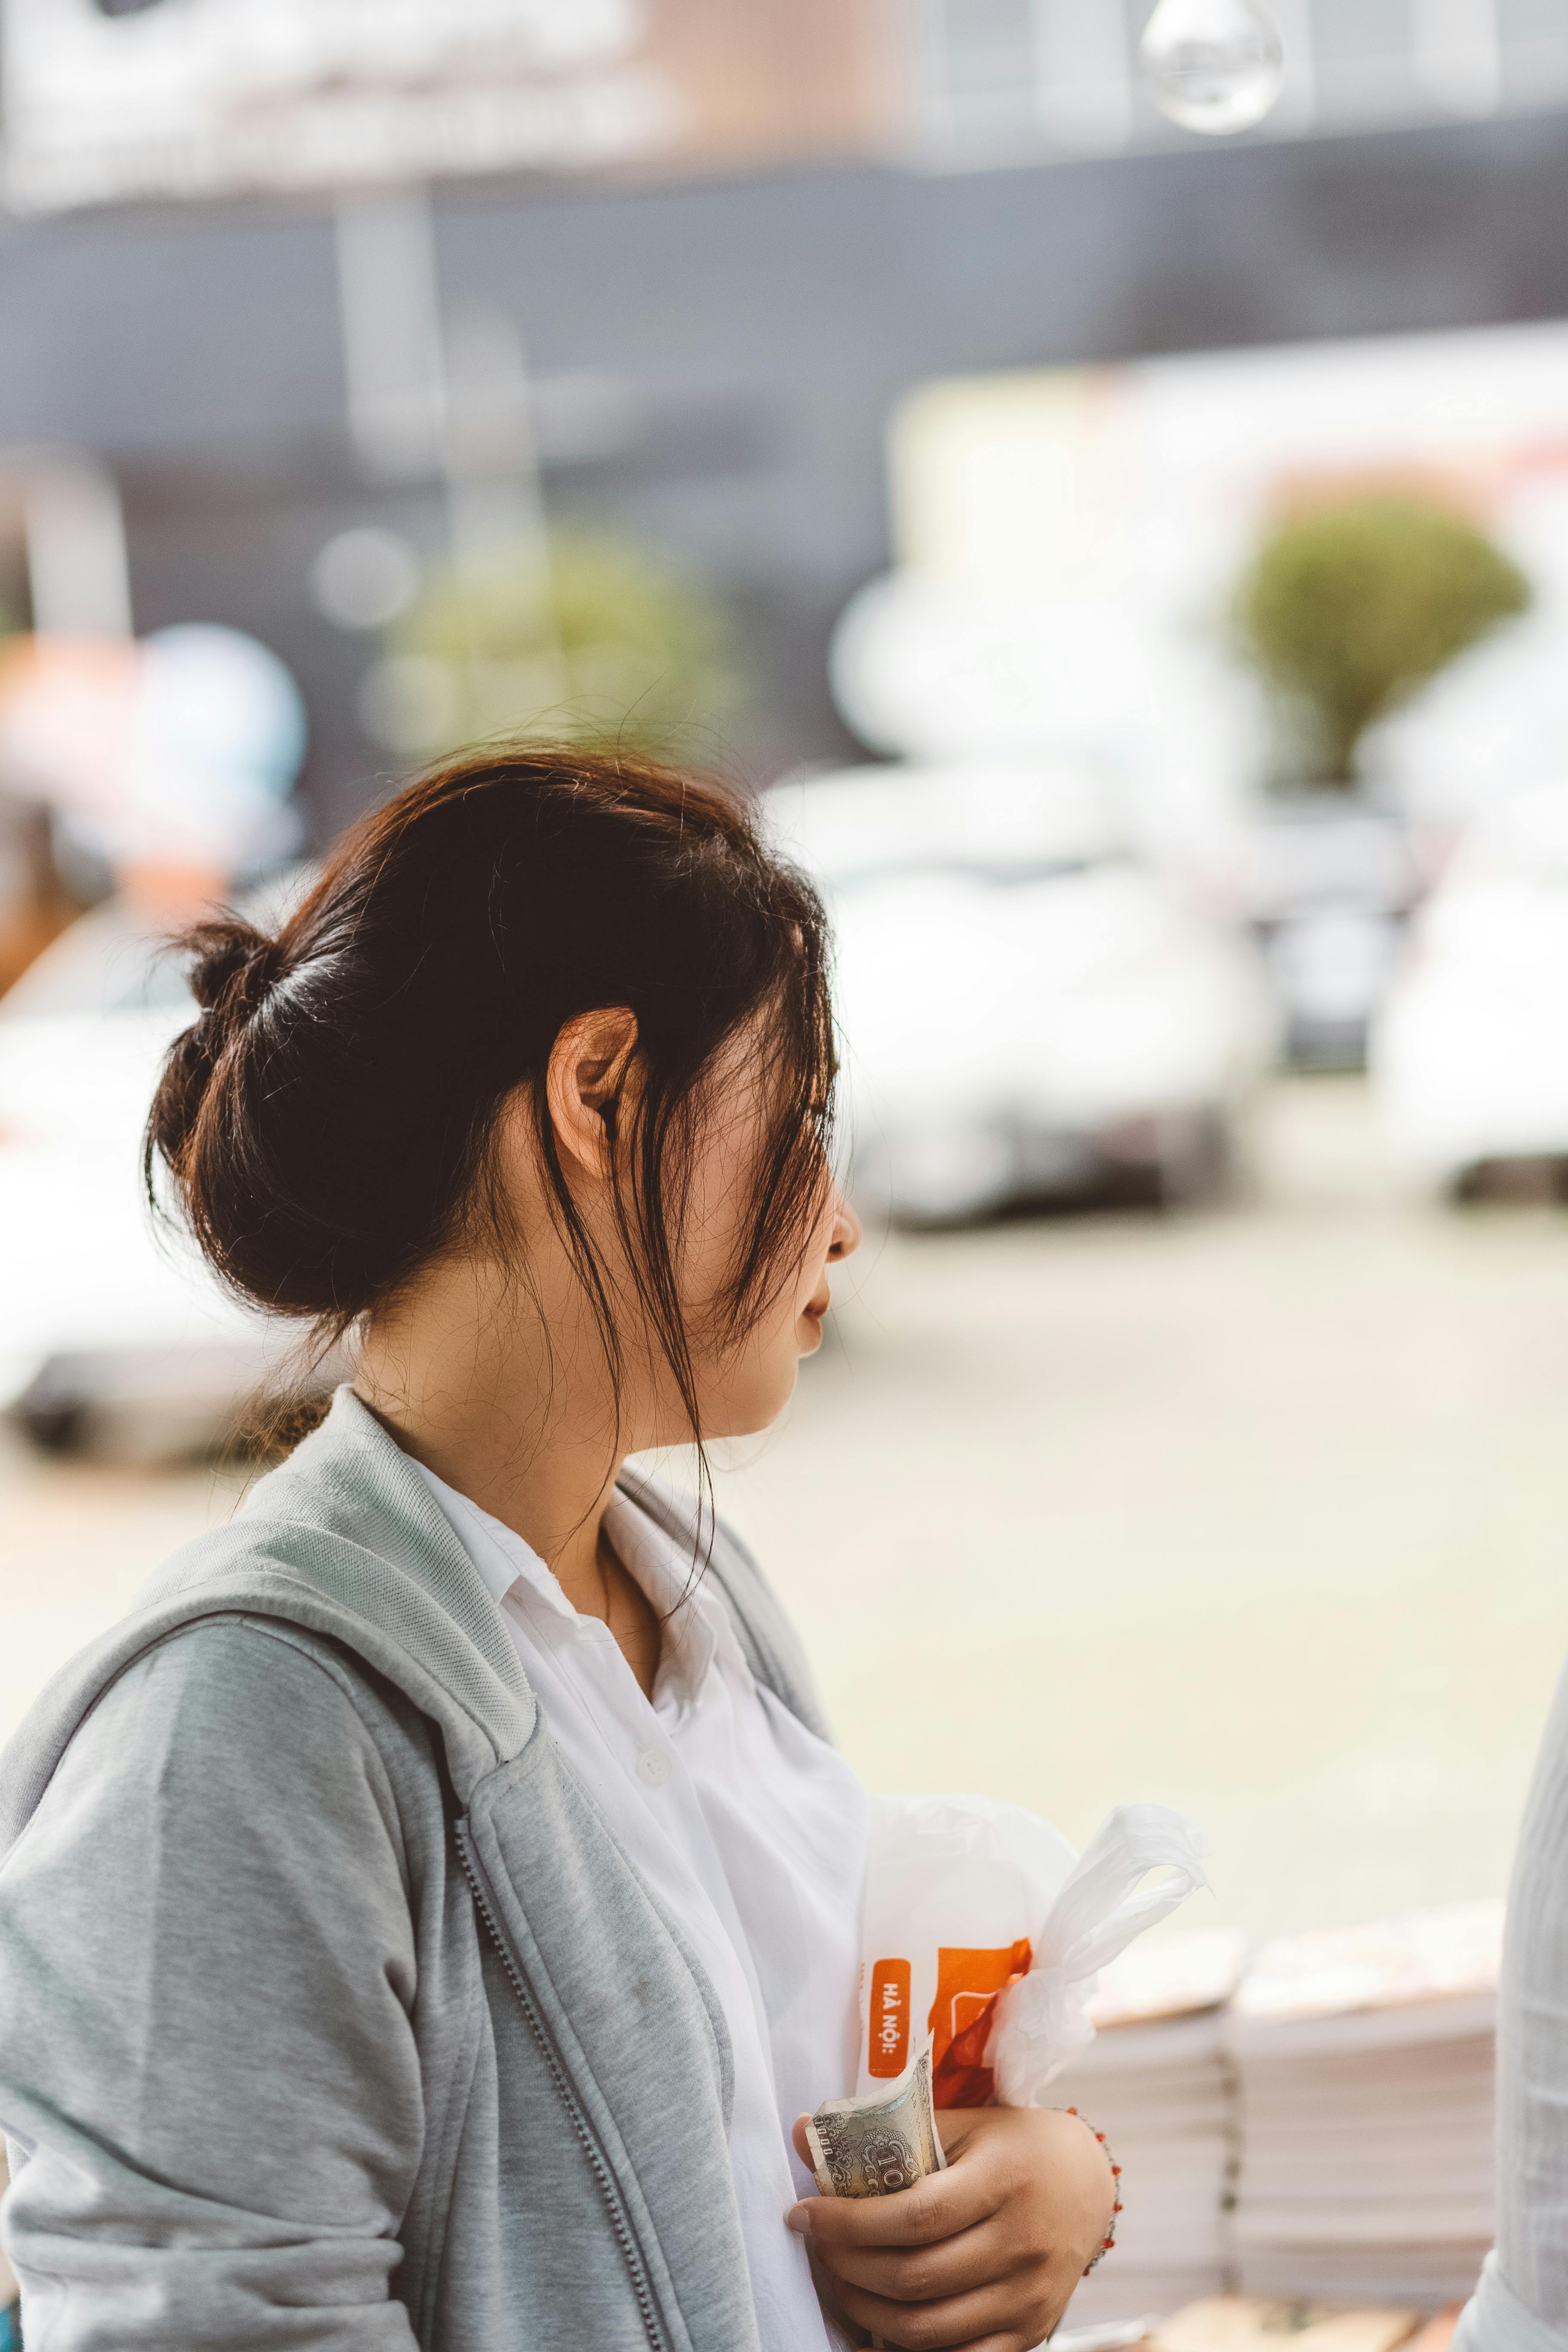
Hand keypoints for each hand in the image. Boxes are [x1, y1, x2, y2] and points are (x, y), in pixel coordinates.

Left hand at [787, 2104, 1113, 2351]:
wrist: (1087, 2184)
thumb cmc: (1012, 2146)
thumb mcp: (962, 2123)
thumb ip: (888, 2129)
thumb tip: (801, 2130)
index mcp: (1003, 2180)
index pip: (916, 2215)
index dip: (851, 2222)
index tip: (804, 2212)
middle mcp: (1020, 2244)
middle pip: (916, 2277)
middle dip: (849, 2266)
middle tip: (817, 2245)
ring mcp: (1027, 2297)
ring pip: (929, 2328)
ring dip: (867, 2310)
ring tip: (839, 2279)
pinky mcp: (1029, 2333)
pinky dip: (910, 2348)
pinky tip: (880, 2319)